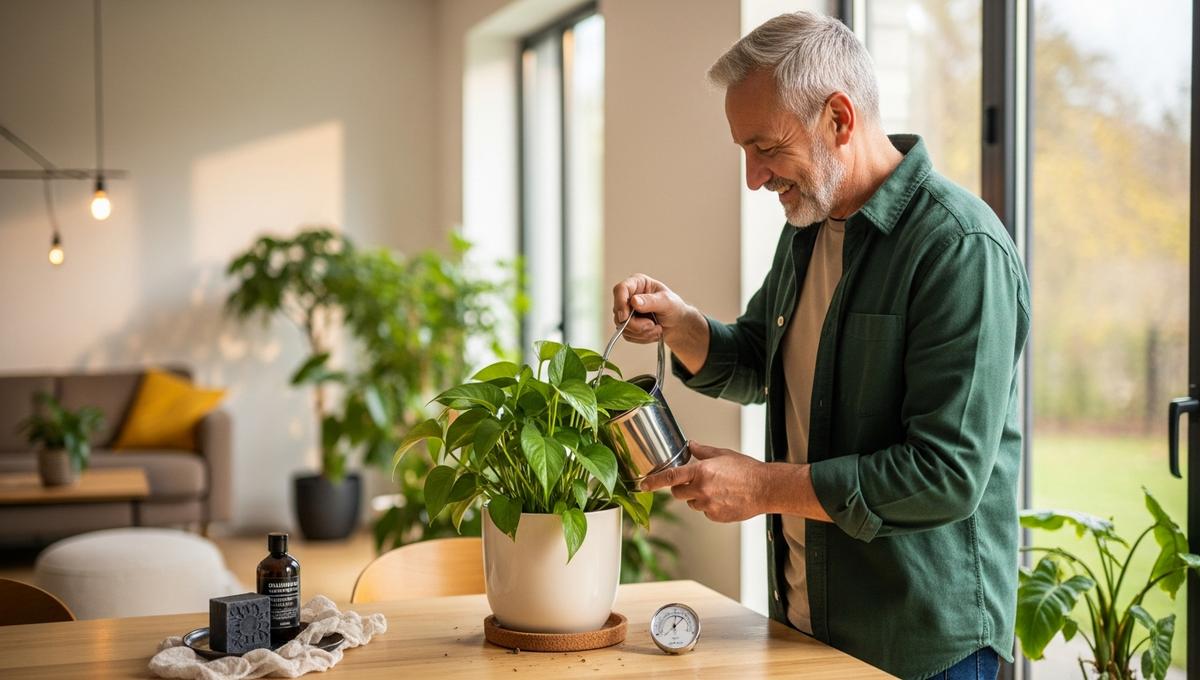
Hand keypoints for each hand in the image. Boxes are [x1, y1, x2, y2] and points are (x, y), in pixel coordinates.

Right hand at [611, 274, 691, 343]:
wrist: (677, 324)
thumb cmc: (674, 308)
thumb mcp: (667, 301)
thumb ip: (651, 301)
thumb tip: (634, 301)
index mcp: (637, 284)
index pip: (620, 289)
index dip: (620, 303)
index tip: (625, 317)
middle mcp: (629, 297)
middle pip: (619, 312)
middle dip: (636, 324)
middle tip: (652, 325)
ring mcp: (627, 312)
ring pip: (623, 326)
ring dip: (642, 332)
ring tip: (657, 328)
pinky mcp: (628, 325)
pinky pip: (628, 335)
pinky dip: (642, 337)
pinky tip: (653, 332)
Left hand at [640, 441, 767, 522]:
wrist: (764, 488)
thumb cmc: (746, 470)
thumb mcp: (722, 454)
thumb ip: (702, 452)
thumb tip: (691, 445)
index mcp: (701, 471)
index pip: (670, 477)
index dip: (654, 482)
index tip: (643, 485)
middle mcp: (702, 489)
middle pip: (677, 493)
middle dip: (681, 488)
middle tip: (695, 482)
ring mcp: (708, 505)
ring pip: (691, 503)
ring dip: (697, 497)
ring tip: (717, 489)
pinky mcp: (715, 516)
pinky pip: (704, 512)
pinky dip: (709, 506)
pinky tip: (723, 498)